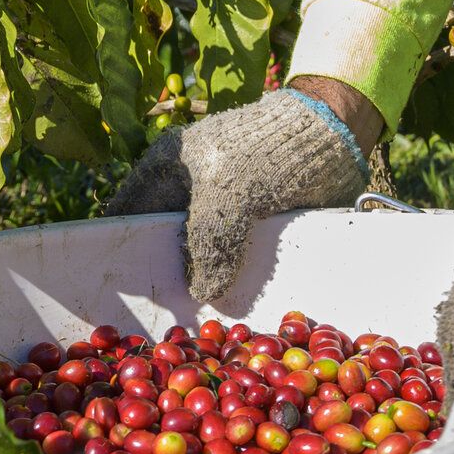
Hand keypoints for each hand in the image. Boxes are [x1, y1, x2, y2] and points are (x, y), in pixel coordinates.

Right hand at [106, 88, 370, 301]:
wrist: (330, 136)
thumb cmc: (265, 153)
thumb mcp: (226, 198)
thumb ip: (207, 245)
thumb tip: (203, 293)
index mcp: (165, 167)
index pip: (128, 212)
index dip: (122, 247)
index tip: (122, 287)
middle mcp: (187, 188)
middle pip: (166, 239)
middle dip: (169, 273)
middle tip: (165, 313)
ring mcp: (220, 206)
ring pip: (204, 252)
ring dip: (208, 279)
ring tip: (201, 316)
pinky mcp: (251, 222)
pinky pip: (236, 256)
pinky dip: (238, 276)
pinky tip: (235, 303)